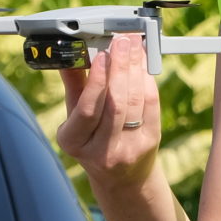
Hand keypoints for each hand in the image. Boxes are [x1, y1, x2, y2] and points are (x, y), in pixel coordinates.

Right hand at [56, 34, 164, 186]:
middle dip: (120, 67)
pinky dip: (147, 80)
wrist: (122, 176)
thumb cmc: (93, 140)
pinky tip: (143, 64)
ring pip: (135, 101)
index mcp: (75, 143)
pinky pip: (151, 105)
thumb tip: (69, 55)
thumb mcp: (75, 116)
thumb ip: (74, 85)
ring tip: (133, 47)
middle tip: (122, 43)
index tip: (102, 55)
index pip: (87, 109)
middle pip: (115, 103)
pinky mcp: (149, 142)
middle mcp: (102, 151)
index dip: (97, 81)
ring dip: (136, 69)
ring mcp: (128, 148)